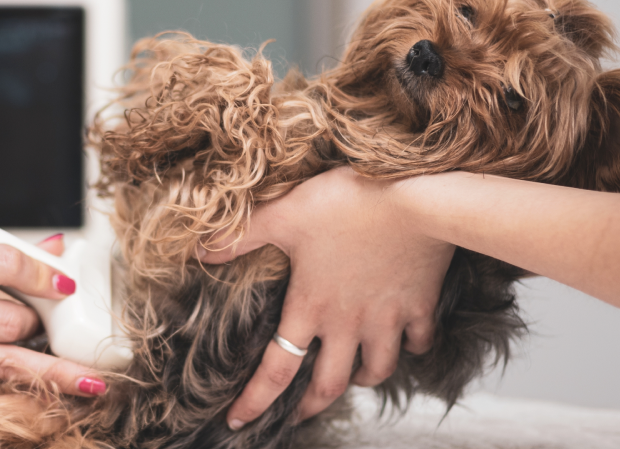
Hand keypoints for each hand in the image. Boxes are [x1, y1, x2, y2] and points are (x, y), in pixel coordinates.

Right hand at [0, 234, 106, 396]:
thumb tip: (54, 252)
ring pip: (6, 364)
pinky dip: (16, 383)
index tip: (67, 283)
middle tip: (59, 321)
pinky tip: (46, 386)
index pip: (6, 264)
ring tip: (89, 379)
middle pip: (12, 321)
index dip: (46, 275)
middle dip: (42, 322)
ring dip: (50, 370)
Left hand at [199, 167, 454, 426]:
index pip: (277, 369)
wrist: (416, 198)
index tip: (238, 421)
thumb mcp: (283, 213)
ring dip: (362, 380)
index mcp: (310, 307)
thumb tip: (198, 251)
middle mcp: (348, 324)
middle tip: (298, 415)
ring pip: (377, 370)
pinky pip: (418, 343)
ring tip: (353, 378)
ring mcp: (387, 319)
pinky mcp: (421, 306)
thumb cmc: (346, 202)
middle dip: (311, 406)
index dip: (255, 400)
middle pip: (329, 384)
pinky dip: (411, 349)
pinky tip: (405, 342)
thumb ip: (241, 236)